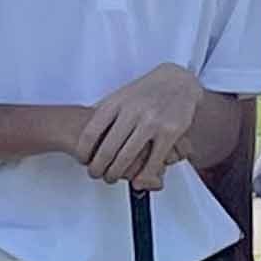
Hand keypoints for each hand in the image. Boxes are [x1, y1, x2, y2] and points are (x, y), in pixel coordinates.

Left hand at [76, 63, 203, 190]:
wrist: (178, 81)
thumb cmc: (146, 92)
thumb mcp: (120, 96)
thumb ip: (103, 112)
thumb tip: (84, 131)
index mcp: (116, 104)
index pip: (90, 133)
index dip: (83, 152)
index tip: (82, 160)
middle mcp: (132, 112)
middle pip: (106, 150)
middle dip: (98, 168)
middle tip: (95, 174)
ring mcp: (151, 122)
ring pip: (127, 158)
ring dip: (115, 173)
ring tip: (111, 177)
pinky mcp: (169, 132)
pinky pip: (153, 162)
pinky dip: (142, 175)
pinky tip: (136, 179)